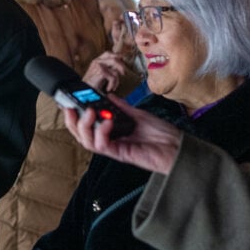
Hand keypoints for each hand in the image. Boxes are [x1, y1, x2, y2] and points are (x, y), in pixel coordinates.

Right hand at [62, 97, 180, 174]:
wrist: (177, 146)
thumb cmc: (162, 134)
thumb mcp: (139, 114)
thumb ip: (122, 107)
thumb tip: (109, 95)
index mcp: (112, 131)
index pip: (87, 125)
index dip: (76, 115)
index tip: (72, 102)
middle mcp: (109, 140)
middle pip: (81, 135)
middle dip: (72, 122)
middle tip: (72, 108)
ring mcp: (114, 147)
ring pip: (87, 141)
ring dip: (84, 126)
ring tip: (90, 113)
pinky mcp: (120, 154)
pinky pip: (102, 146)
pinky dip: (101, 132)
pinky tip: (108, 121)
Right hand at [82, 51, 127, 92]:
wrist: (84, 90)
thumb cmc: (92, 84)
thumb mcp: (100, 73)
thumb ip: (108, 68)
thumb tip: (120, 66)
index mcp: (96, 60)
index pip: (109, 53)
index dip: (117, 56)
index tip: (122, 61)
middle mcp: (97, 61)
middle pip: (115, 59)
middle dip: (121, 67)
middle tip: (123, 74)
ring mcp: (99, 66)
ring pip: (115, 70)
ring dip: (117, 80)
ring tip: (114, 86)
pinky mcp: (100, 72)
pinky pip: (113, 78)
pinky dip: (112, 85)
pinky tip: (108, 89)